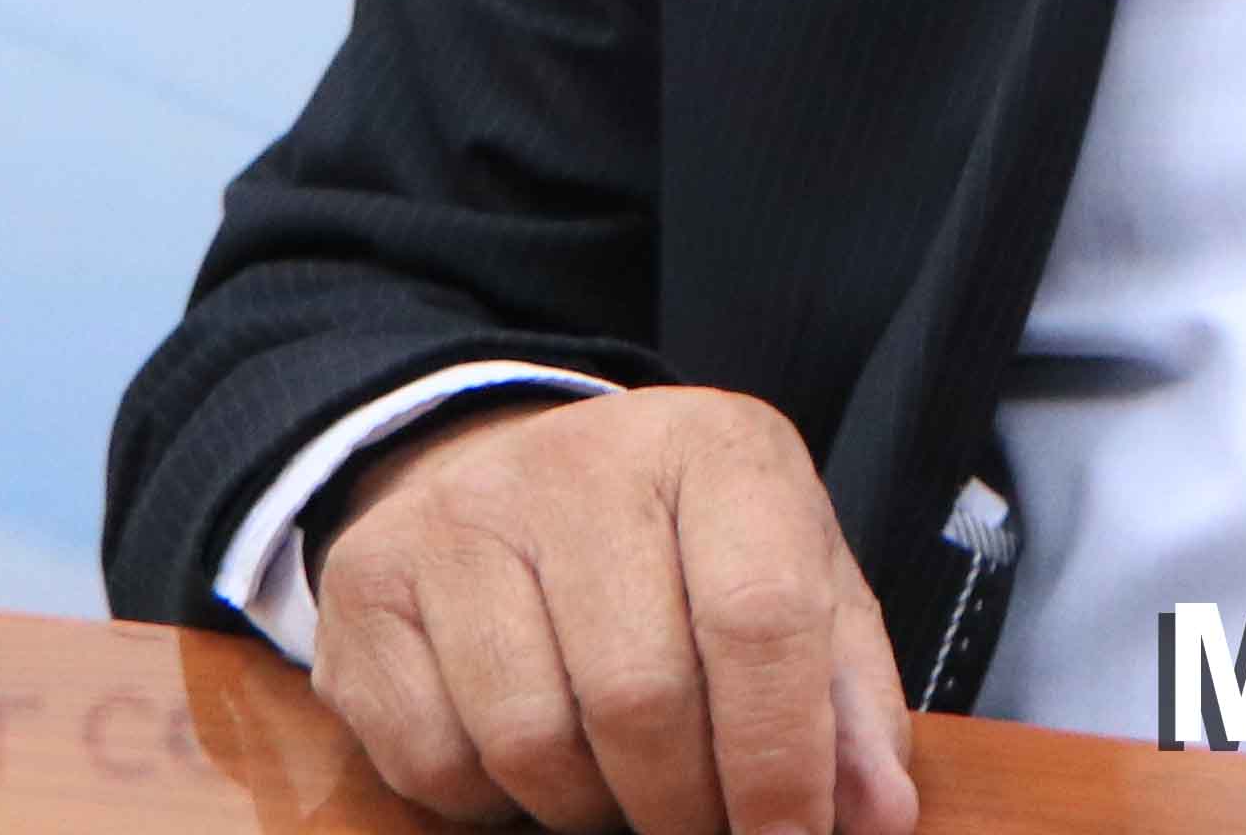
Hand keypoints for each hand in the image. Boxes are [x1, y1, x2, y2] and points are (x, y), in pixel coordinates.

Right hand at [309, 385, 921, 834]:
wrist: (512, 468)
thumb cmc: (682, 545)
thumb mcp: (792, 577)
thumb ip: (845, 695)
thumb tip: (876, 816)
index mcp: (713, 449)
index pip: (760, 619)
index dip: (783, 761)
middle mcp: (578, 463)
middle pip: (640, 697)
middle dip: (684, 808)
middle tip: (702, 828)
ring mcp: (458, 519)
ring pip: (531, 742)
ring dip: (588, 810)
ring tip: (619, 788)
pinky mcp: (368, 585)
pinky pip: (434, 760)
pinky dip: (489, 803)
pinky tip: (527, 760)